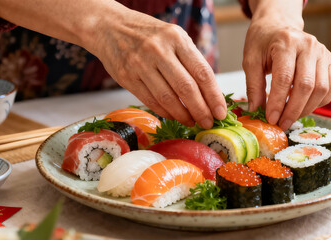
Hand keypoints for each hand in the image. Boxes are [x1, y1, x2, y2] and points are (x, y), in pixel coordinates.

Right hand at [89, 7, 226, 128]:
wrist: (109, 26)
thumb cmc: (149, 34)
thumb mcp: (174, 37)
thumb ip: (191, 60)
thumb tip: (211, 94)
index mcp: (177, 39)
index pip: (202, 72)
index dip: (214, 96)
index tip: (221, 112)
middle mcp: (159, 50)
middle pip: (186, 88)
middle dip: (201, 110)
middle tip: (208, 123)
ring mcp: (140, 64)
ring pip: (168, 98)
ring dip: (183, 115)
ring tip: (192, 122)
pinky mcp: (126, 77)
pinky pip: (151, 101)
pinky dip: (165, 113)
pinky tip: (174, 116)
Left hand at [243, 0, 330, 129]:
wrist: (278, 26)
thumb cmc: (263, 42)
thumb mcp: (250, 60)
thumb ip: (253, 85)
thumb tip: (256, 111)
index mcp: (286, 42)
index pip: (285, 78)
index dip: (278, 102)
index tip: (271, 118)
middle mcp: (309, 46)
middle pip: (306, 85)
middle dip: (293, 110)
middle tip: (281, 124)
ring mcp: (323, 53)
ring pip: (321, 89)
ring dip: (306, 109)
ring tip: (289, 117)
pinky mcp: (330, 62)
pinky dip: (318, 103)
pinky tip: (303, 107)